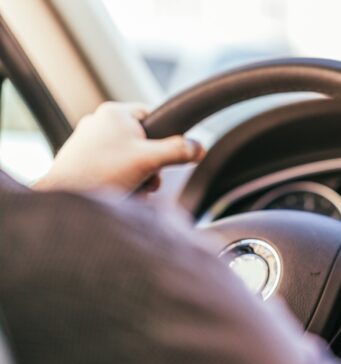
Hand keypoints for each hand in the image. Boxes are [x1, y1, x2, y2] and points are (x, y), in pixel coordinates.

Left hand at [34, 102, 204, 193]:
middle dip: (150, 164)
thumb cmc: (101, 173)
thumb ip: (178, 151)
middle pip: (141, 141)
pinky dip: (120, 182)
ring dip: (137, 176)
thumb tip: (199, 148)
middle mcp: (98, 123)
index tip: (166, 155)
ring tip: (133, 189)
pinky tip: (120, 194)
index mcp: (114, 113)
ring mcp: (87, 142)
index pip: (152, 115)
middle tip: (149, 179)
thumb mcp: (150, 160)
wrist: (64, 198)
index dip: (165, 136)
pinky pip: (111, 168)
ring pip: (127, 157)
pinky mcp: (80, 161)